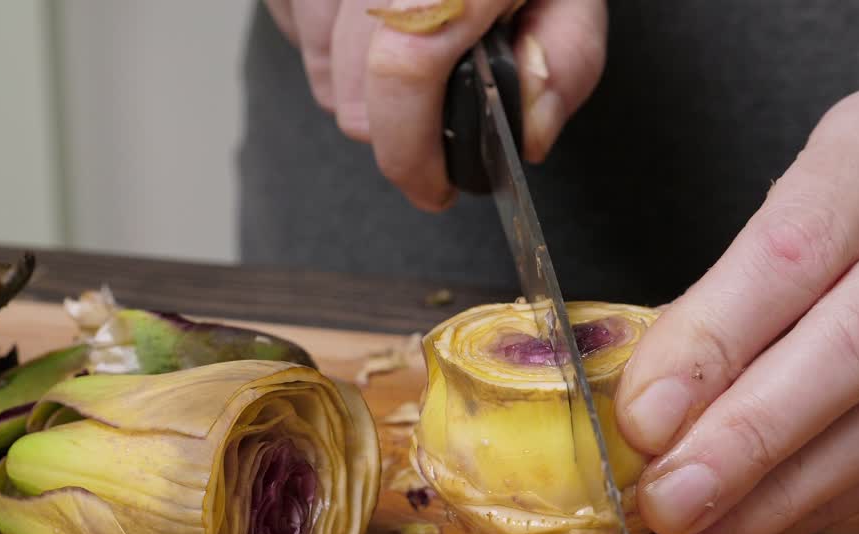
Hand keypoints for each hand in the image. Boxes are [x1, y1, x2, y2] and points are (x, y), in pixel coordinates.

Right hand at [264, 0, 606, 210]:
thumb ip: (565, 59)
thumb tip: (529, 131)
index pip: (404, 72)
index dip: (411, 152)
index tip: (432, 187)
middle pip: (352, 91)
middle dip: (395, 128)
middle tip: (434, 119)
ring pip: (318, 68)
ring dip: (358, 85)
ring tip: (409, 55)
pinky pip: (292, 26)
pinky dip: (325, 41)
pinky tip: (369, 22)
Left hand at [615, 58, 858, 533]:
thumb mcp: (816, 179)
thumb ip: (741, 277)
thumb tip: (655, 396)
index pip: (794, 249)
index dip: (714, 340)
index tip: (643, 417)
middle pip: (858, 343)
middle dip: (749, 439)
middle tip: (666, 502)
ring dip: (786, 492)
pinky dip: (836, 497)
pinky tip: (766, 526)